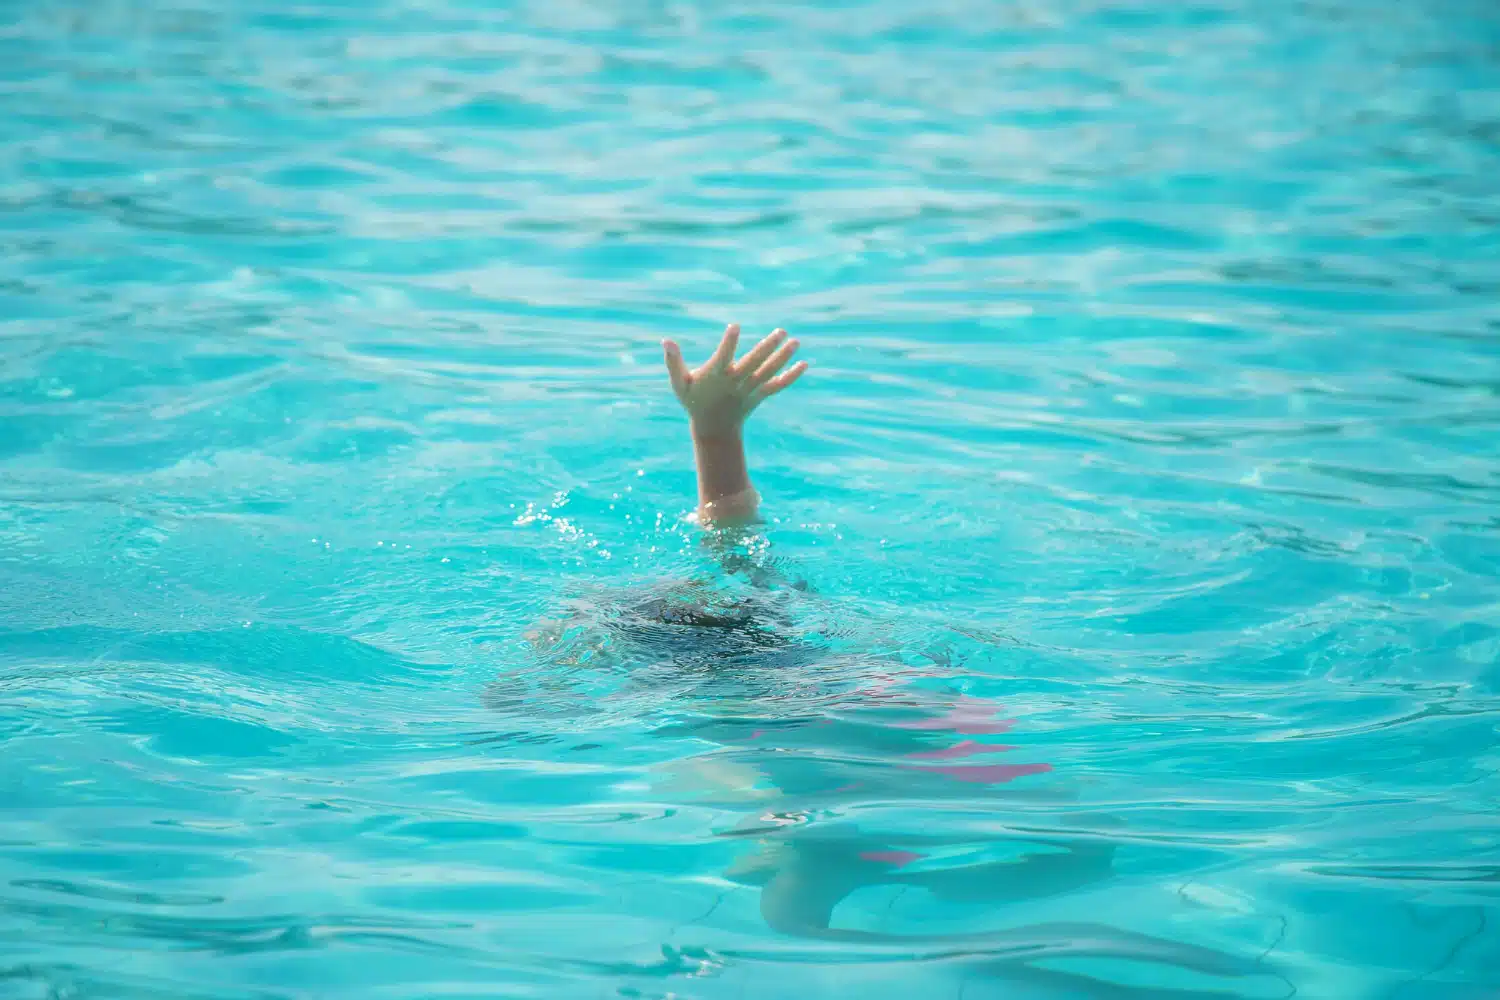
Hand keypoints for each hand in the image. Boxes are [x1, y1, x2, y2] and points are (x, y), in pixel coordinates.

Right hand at [662, 324, 807, 437]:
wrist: (714, 429)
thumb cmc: (694, 401)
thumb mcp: (679, 383)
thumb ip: (673, 362)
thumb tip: (665, 341)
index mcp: (716, 376)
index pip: (723, 357)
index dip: (729, 343)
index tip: (735, 326)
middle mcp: (735, 383)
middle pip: (753, 364)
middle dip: (767, 348)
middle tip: (781, 331)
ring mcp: (749, 390)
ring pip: (769, 373)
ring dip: (783, 358)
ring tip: (795, 341)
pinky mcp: (759, 396)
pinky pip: (778, 386)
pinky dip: (791, 377)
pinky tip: (804, 364)